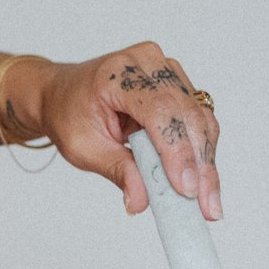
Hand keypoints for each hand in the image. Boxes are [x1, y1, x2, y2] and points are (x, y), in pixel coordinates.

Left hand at [15, 42, 222, 220]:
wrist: (61, 93)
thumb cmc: (68, 114)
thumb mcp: (81, 147)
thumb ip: (116, 171)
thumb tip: (141, 200)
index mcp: (117, 74)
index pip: (160, 112)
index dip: (177, 152)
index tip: (187, 188)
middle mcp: (149, 63)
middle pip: (187, 115)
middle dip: (199, 164)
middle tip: (207, 205)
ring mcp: (167, 70)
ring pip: (200, 119)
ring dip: (205, 161)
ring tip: (207, 200)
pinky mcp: (177, 83)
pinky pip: (198, 119)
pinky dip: (200, 151)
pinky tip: (202, 180)